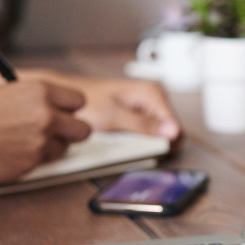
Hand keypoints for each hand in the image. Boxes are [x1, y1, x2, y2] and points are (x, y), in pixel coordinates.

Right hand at [0, 80, 90, 184]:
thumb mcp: (4, 94)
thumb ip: (32, 102)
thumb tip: (50, 109)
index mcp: (39, 90)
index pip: (77, 101)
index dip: (69, 110)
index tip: (61, 114)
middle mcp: (46, 114)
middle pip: (82, 129)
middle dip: (69, 133)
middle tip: (54, 135)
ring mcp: (40, 141)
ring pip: (63, 149)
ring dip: (49, 149)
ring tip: (22, 145)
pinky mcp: (30, 164)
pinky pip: (42, 164)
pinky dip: (31, 162)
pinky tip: (9, 155)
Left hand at [26, 71, 180, 139]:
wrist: (68, 102)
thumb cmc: (87, 103)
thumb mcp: (114, 116)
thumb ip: (144, 125)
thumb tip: (172, 131)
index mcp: (153, 93)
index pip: (176, 127)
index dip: (164, 144)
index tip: (148, 151)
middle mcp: (153, 100)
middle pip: (169, 134)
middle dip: (154, 146)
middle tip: (132, 148)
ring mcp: (146, 110)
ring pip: (158, 137)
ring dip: (144, 146)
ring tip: (123, 144)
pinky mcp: (138, 120)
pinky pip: (146, 137)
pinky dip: (136, 144)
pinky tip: (122, 143)